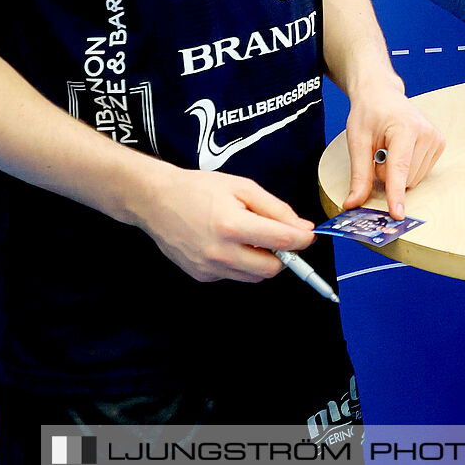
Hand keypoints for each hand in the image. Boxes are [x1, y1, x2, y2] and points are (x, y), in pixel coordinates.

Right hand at [132, 164, 317, 282]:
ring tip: (249, 237)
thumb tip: (303, 229)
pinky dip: (241, 264)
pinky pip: (234, 276)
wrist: (156, 201)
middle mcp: (220, 252)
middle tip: (278, 237)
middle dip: (283, 256)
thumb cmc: (200, 189)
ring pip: (254, 277)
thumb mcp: (243, 187)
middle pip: (271, 269)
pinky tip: (229, 244)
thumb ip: (276, 209)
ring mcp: (209, 268)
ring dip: (262, 261)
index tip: (308, 235)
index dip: (302, 240)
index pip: (282, 242)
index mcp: (233, 225)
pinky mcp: (201, 276)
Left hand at [343, 85, 446, 219]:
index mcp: (405, 128)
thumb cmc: (369, 114)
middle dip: (386, 174)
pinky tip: (402, 150)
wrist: (382, 94)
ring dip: (397, 172)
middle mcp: (426, 133)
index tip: (398, 215)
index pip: (399, 169)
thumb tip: (353, 204)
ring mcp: (435, 138)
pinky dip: (407, 168)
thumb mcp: (357, 142)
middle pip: (405, 178)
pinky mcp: (439, 144)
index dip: (396, 194)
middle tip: (378, 151)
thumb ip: (358, 175)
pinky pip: (420, 173)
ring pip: (413, 179)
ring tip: (390, 148)